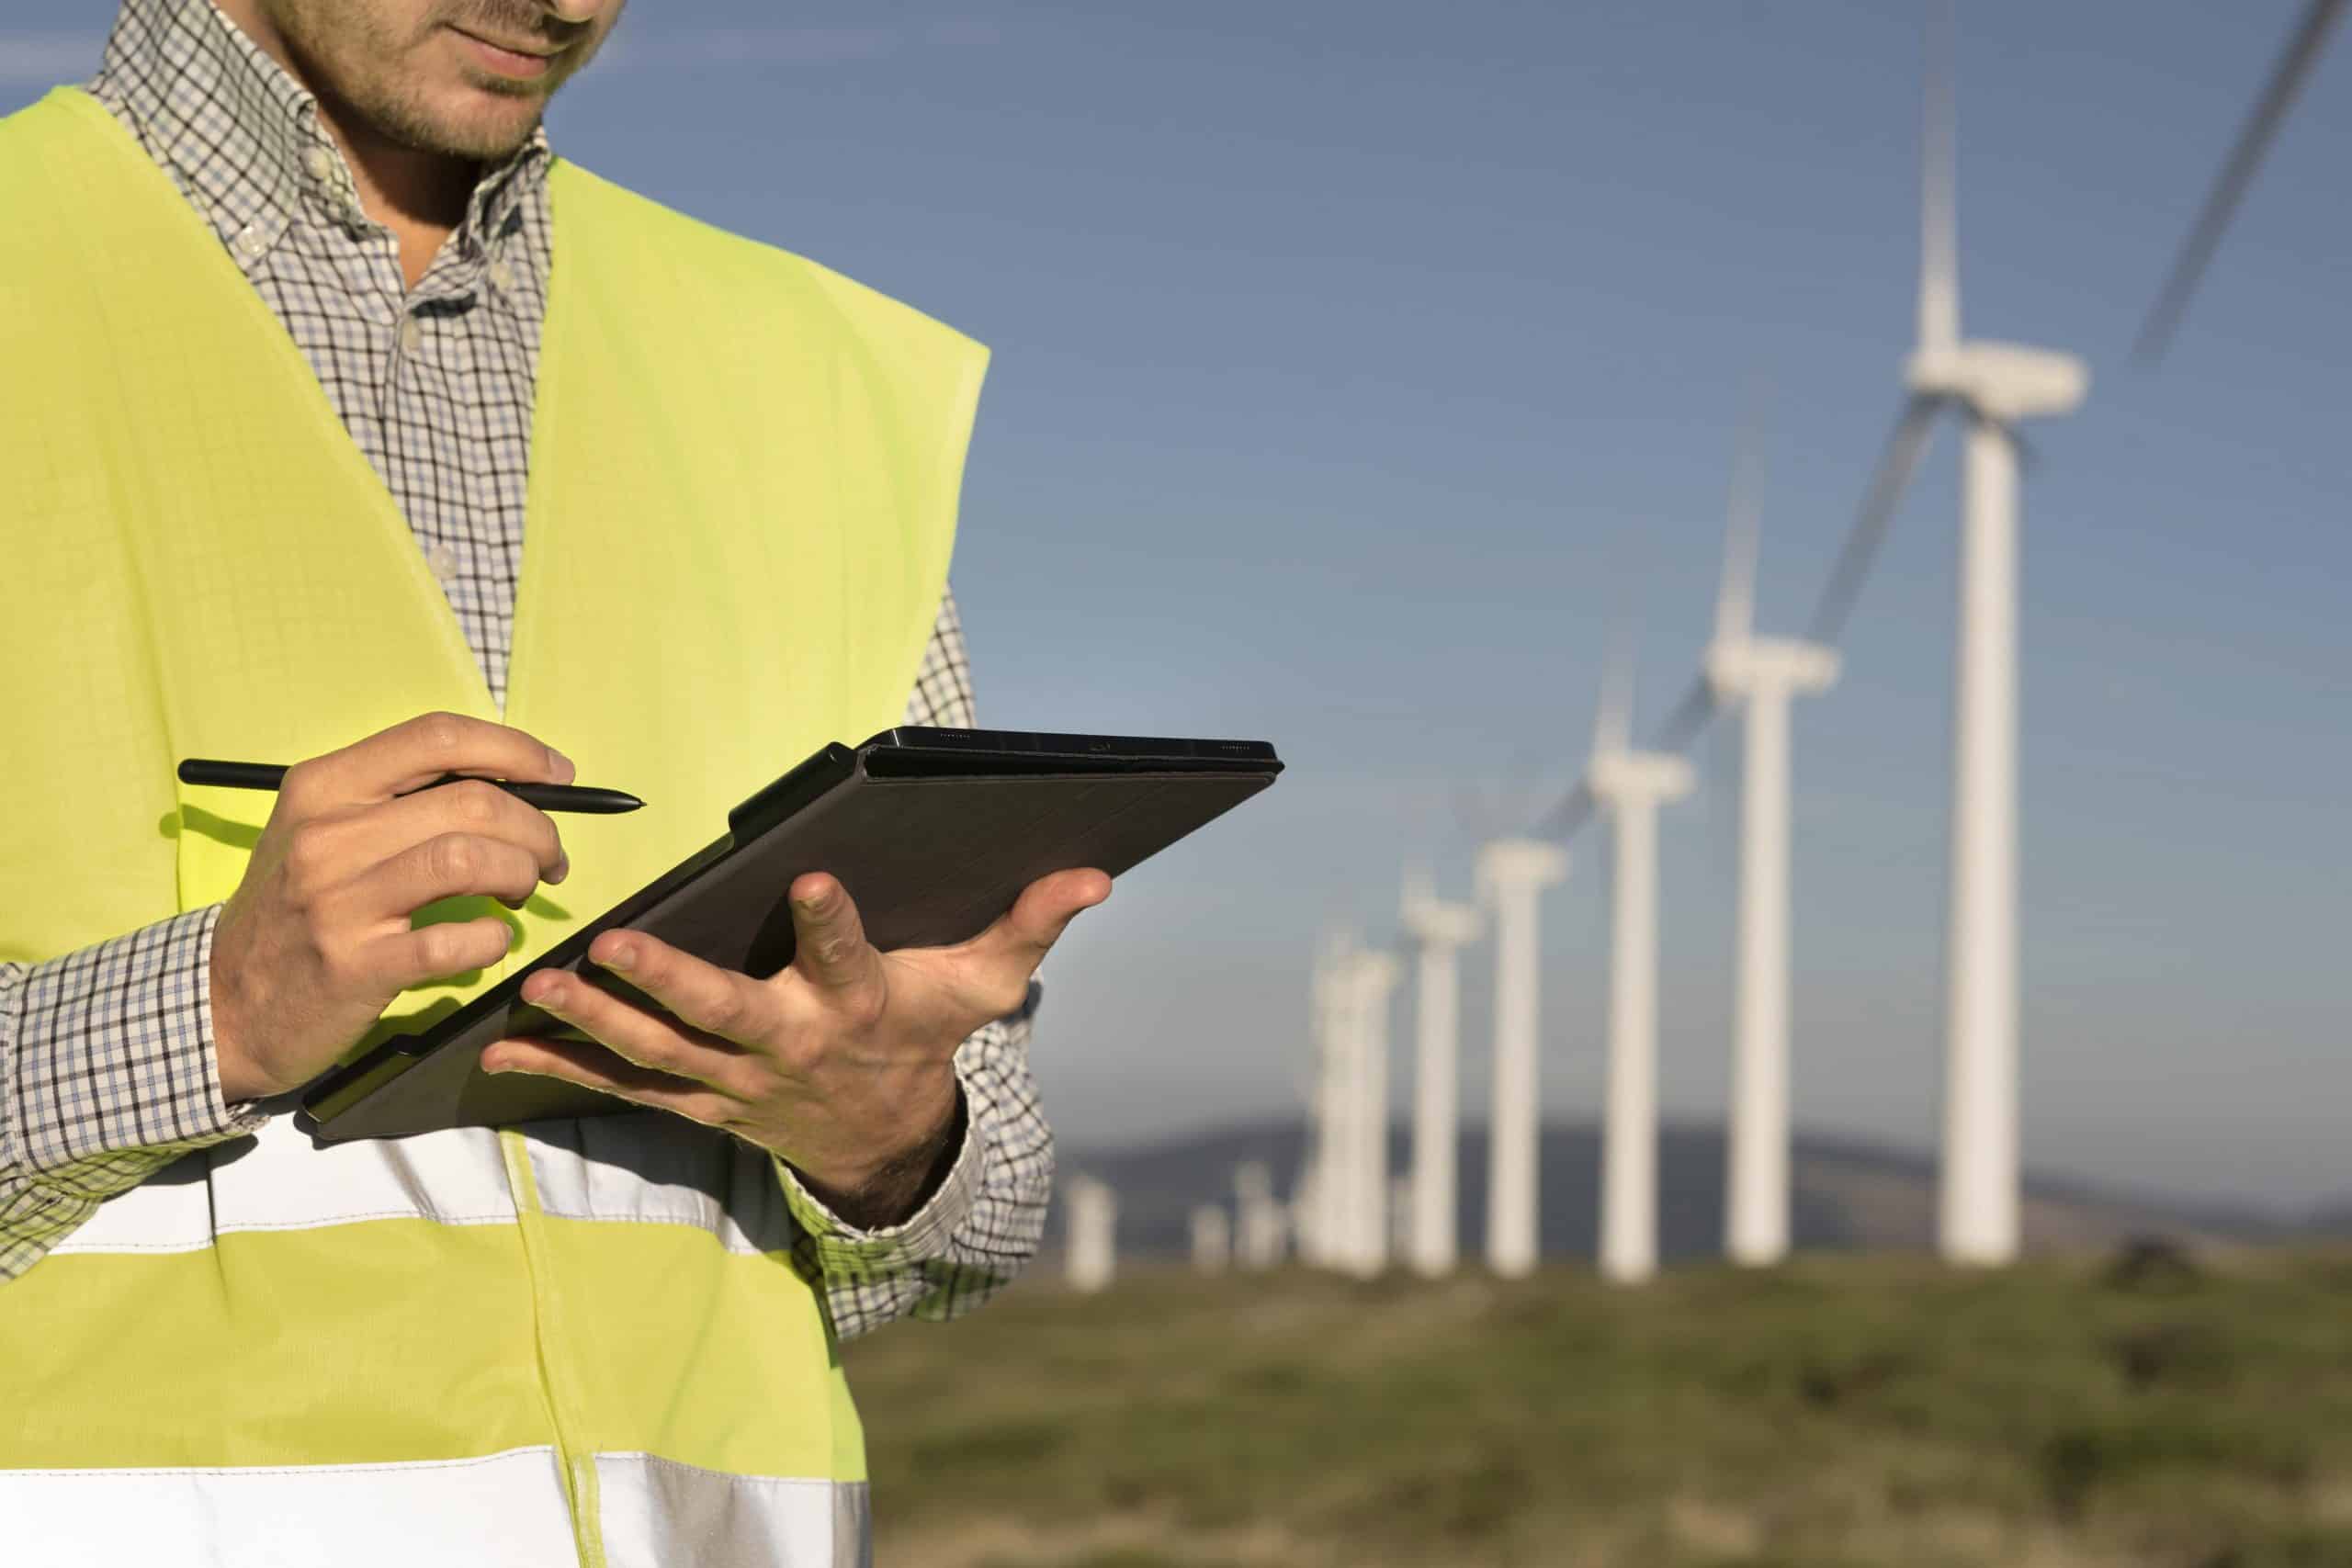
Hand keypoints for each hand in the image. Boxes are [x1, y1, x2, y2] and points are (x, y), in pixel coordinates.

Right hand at [210, 712, 574, 1102]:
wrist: (225, 1004)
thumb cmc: (294, 910)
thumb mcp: (324, 834)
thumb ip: (403, 801)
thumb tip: (516, 784)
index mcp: (322, 785)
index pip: (438, 737)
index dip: (515, 750)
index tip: (558, 776)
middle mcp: (327, 835)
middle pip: (471, 801)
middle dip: (537, 827)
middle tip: (548, 857)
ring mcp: (338, 900)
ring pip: (470, 859)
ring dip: (521, 873)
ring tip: (521, 890)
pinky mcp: (356, 965)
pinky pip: (457, 939)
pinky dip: (494, 938)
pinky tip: (489, 940)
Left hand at [482, 866, 1109, 1221]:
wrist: (887, 1140)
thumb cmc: (929, 1036)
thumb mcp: (987, 984)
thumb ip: (1032, 923)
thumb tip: (1096, 872)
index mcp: (861, 1005)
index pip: (848, 958)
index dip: (836, 923)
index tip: (817, 878)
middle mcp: (793, 1047)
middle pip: (725, 1015)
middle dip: (667, 984)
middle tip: (611, 948)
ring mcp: (738, 1082)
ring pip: (658, 1056)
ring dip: (593, 1025)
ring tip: (536, 988)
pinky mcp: (699, 1101)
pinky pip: (624, 1089)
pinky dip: (563, 1072)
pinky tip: (500, 1051)